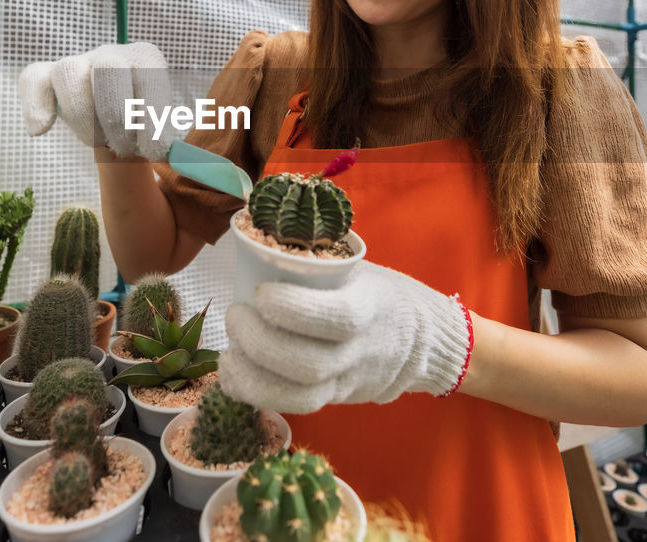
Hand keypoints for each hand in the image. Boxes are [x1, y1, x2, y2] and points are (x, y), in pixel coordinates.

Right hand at [17, 42, 173, 160]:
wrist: (118, 132)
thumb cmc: (144, 134)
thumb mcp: (167, 139)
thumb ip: (179, 152)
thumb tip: (204, 172)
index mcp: (146, 59)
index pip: (148, 75)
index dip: (150, 115)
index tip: (153, 153)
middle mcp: (112, 55)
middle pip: (108, 67)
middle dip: (116, 116)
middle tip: (123, 149)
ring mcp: (77, 63)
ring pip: (69, 71)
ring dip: (82, 115)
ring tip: (96, 142)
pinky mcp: (47, 77)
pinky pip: (33, 78)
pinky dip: (34, 104)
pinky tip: (40, 131)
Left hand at [218, 262, 473, 413]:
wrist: (418, 342)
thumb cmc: (375, 293)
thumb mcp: (356, 269)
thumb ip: (316, 263)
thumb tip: (255, 239)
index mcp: (372, 307)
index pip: (338, 317)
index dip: (294, 309)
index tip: (261, 292)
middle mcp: (361, 351)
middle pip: (310, 365)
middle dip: (260, 342)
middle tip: (235, 315)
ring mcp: (348, 382)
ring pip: (300, 397)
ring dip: (252, 377)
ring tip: (228, 353)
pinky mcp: (334, 400)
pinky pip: (294, 407)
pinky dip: (254, 394)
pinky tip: (233, 375)